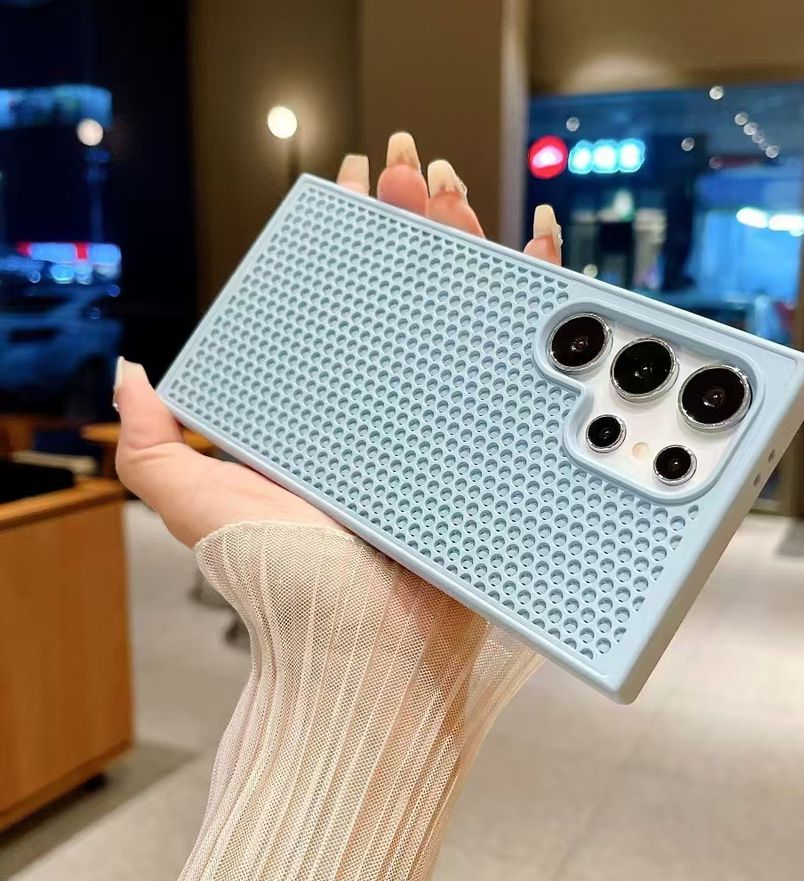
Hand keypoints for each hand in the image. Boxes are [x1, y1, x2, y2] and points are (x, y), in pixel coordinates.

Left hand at [115, 131, 562, 547]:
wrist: (364, 647)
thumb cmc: (282, 580)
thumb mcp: (200, 504)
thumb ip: (154, 447)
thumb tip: (130, 378)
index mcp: (331, 413)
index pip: (345, 305)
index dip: (349, 240)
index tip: (351, 184)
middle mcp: (391, 414)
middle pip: (410, 299)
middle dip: (412, 225)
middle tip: (411, 170)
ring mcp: (446, 429)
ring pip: (466, 321)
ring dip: (465, 249)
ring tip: (453, 192)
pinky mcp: (495, 452)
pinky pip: (521, 374)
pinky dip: (534, 315)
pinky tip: (532, 261)